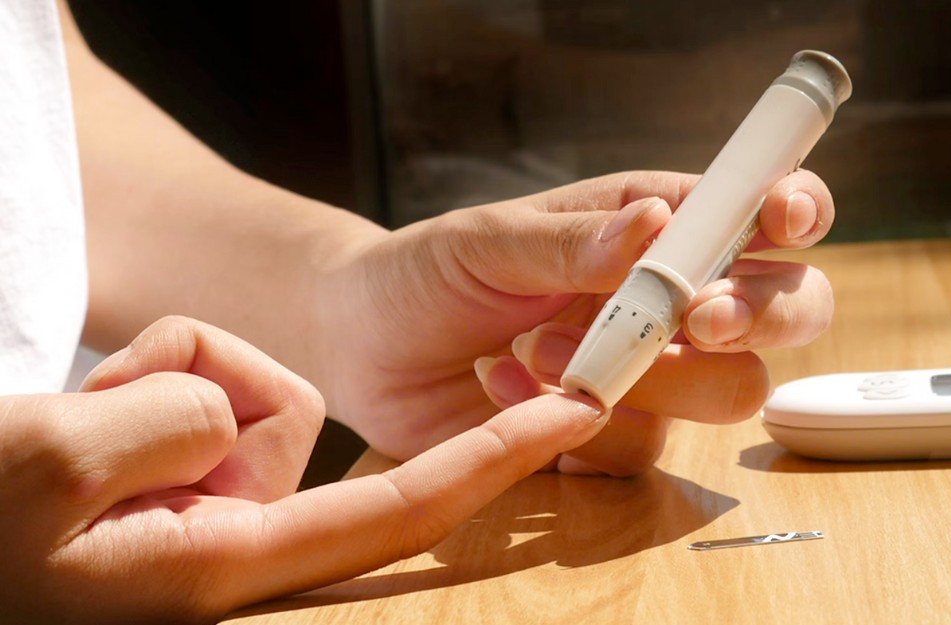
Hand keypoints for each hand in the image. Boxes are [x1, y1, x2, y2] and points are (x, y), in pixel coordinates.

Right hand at [0, 316, 606, 622]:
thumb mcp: (48, 465)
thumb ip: (171, 425)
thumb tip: (232, 411)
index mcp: (227, 563)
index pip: (402, 504)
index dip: (498, 456)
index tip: (578, 411)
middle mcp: (238, 541)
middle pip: (294, 415)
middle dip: (217, 381)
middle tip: (97, 412)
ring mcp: (212, 508)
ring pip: (239, 390)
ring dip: (159, 378)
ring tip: (74, 422)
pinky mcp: (188, 476)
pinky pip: (200, 387)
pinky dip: (143, 379)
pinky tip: (83, 420)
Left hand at [314, 170, 835, 471]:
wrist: (364, 350)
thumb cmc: (429, 270)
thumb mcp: (490, 240)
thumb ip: (575, 240)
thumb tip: (658, 223)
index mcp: (658, 226)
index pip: (762, 211)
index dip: (795, 212)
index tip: (782, 223)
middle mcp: (673, 300)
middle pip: (787, 310)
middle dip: (759, 315)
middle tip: (696, 318)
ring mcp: (652, 373)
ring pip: (729, 390)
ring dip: (648, 375)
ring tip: (544, 351)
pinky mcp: (613, 437)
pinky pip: (641, 450)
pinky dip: (579, 425)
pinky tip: (508, 389)